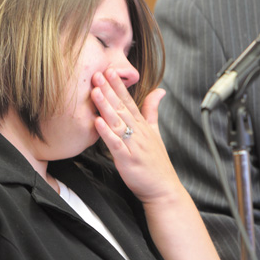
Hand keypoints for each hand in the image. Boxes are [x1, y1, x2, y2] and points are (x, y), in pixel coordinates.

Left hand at [91, 68, 181, 203]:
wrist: (163, 188)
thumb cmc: (156, 162)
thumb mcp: (156, 131)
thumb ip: (153, 110)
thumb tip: (160, 90)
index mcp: (142, 125)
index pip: (129, 101)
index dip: (119, 86)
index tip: (109, 70)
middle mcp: (138, 132)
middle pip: (121, 107)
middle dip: (109, 90)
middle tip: (97, 74)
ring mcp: (133, 145)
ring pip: (117, 122)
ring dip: (106, 106)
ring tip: (95, 92)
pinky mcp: (127, 159)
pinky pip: (115, 144)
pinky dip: (107, 133)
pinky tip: (97, 122)